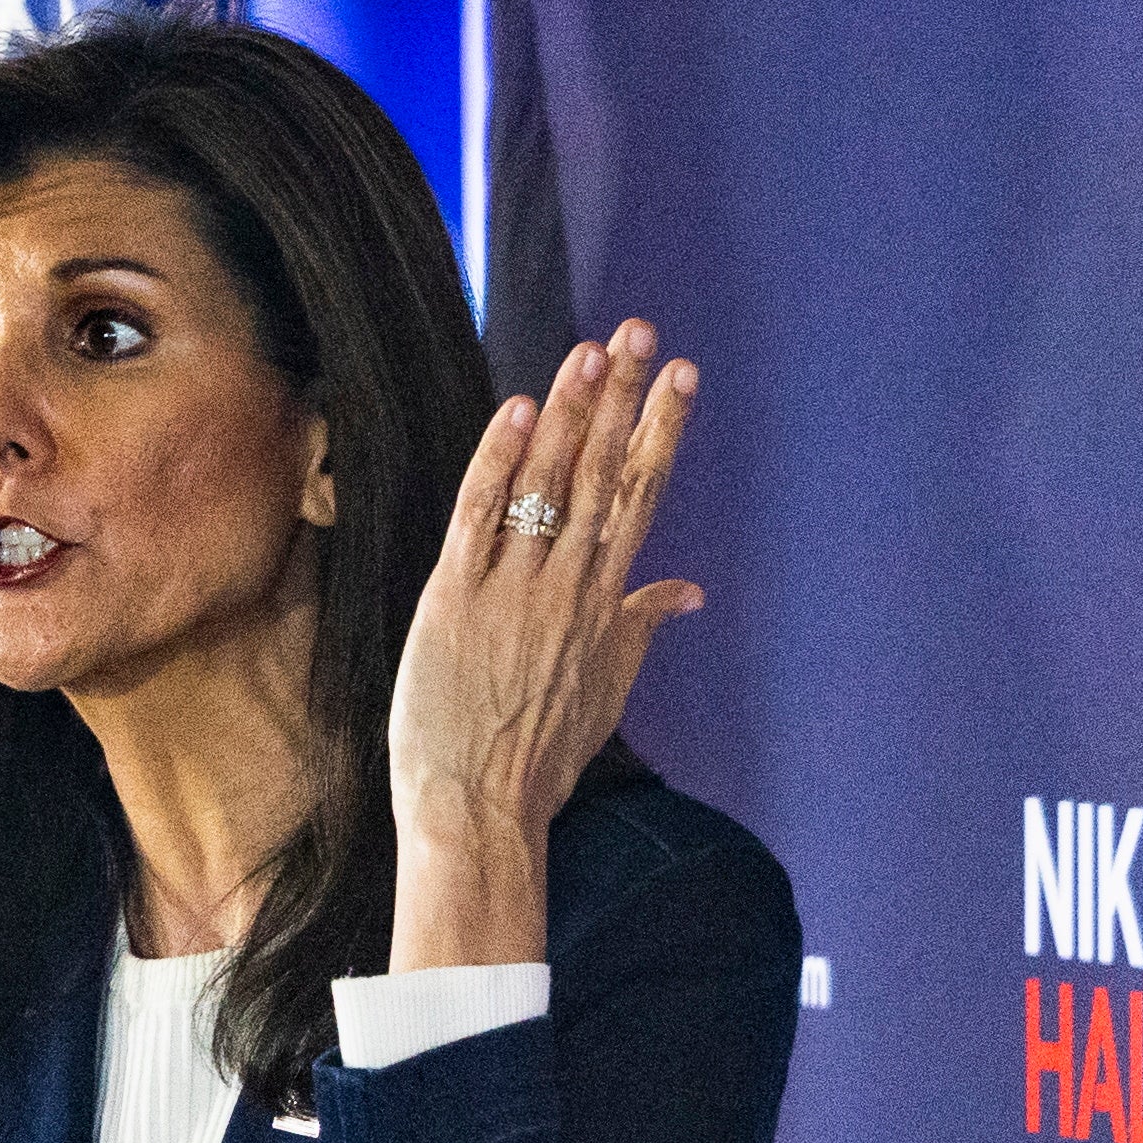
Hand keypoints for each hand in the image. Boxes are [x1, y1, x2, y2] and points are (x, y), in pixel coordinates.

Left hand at [380, 324, 703, 963]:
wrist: (482, 809)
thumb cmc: (541, 755)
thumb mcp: (608, 688)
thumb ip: (643, 624)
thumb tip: (688, 590)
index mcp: (605, 602)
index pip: (641, 496)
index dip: (660, 430)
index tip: (681, 374)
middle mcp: (568, 586)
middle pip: (601, 474)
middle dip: (621, 399)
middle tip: (638, 333)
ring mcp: (513, 591)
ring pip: (547, 486)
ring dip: (568, 414)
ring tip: (588, 353)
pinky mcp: (454, 603)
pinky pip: (479, 520)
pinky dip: (497, 465)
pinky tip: (517, 412)